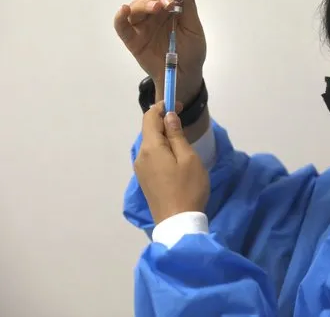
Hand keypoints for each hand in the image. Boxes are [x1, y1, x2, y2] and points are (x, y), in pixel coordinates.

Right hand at [114, 0, 205, 104]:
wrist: (186, 74)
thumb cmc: (191, 50)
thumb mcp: (193, 26)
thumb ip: (189, 3)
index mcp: (168, 5)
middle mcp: (153, 12)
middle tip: (169, 3)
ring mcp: (141, 25)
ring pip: (135, 5)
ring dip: (145, 3)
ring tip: (157, 8)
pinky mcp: (132, 39)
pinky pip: (121, 26)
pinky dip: (119, 17)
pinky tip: (124, 10)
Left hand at [134, 101, 209, 223]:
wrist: (178, 222)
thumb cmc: (188, 188)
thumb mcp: (188, 158)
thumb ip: (176, 135)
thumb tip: (169, 116)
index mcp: (150, 148)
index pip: (149, 117)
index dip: (162, 107)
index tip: (180, 106)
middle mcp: (140, 156)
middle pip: (148, 130)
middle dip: (163, 121)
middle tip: (183, 121)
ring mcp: (140, 169)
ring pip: (150, 144)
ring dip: (163, 136)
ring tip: (182, 139)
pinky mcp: (145, 179)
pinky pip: (151, 156)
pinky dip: (161, 149)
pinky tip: (175, 156)